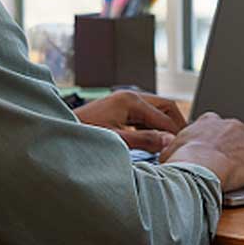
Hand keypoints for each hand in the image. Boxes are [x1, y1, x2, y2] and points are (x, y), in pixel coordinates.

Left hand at [73, 90, 188, 152]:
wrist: (59, 133)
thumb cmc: (83, 134)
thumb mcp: (117, 140)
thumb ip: (145, 140)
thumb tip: (169, 141)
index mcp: (131, 100)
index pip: (165, 117)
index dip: (175, 134)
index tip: (182, 148)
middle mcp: (130, 96)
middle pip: (165, 106)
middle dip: (176, 123)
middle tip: (184, 141)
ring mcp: (124, 101)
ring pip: (156, 109)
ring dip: (165, 124)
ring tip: (171, 142)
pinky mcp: (119, 108)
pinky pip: (145, 114)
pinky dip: (153, 125)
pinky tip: (153, 138)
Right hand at [160, 112, 243, 192]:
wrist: (199, 170)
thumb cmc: (182, 163)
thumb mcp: (169, 152)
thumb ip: (172, 147)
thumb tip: (165, 150)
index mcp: (209, 123)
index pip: (218, 122)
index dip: (219, 134)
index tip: (217, 144)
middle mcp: (231, 125)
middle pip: (239, 128)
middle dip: (238, 140)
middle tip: (233, 156)